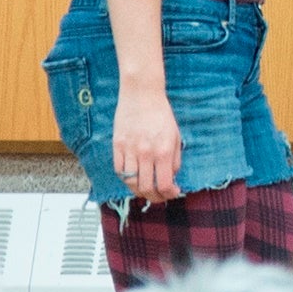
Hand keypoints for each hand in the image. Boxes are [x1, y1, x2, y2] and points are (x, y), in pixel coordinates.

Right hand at [112, 87, 183, 202]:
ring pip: (131, 182)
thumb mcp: (175, 136)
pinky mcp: (117, 145)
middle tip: (160, 197)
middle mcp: (146, 153)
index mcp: (163, 151)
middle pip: (146, 187)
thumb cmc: (161, 114)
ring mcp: (129, 150)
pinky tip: (133, 178)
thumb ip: (175, 159)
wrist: (142, 94)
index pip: (164, 184)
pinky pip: (119, 170)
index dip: (169, 194)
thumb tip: (171, 178)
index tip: (173, 193)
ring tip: (146, 190)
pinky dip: (126, 178)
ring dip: (139, 191)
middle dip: (155, 197)